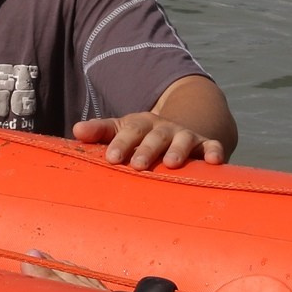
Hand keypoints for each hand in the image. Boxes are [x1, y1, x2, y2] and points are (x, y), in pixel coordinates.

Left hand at [71, 111, 227, 170]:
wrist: (178, 128)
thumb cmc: (141, 137)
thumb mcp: (120, 130)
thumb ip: (99, 131)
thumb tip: (76, 131)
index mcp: (141, 124)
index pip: (130, 130)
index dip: (121, 143)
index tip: (112, 158)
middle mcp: (163, 128)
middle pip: (155, 136)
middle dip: (147, 150)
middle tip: (138, 166)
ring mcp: (185, 135)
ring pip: (183, 140)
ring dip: (178, 150)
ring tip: (172, 163)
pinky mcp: (204, 145)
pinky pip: (211, 147)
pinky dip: (214, 152)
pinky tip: (215, 161)